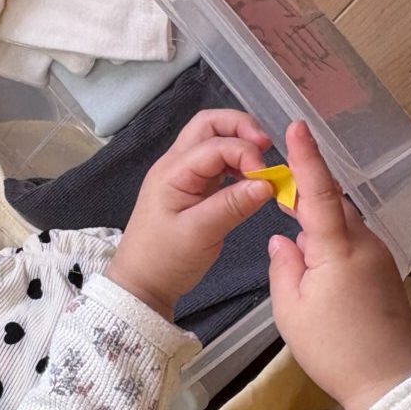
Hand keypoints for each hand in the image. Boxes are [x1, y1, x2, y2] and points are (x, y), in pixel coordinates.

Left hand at [108, 110, 275, 320]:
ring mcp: (184, 176)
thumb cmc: (164, 259)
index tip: (268, 176)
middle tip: (268, 147)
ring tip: (263, 165)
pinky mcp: (193, 189)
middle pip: (209, 125)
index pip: (215, 144)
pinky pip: (217, 164)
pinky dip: (237, 165)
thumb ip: (232, 205)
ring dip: (240, 145)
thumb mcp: (199, 234)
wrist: (142, 284)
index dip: (246, 152)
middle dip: (241, 129)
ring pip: (213, 141)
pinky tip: (252, 180)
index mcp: (172, 172)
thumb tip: (267, 183)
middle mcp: (176, 165)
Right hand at [268, 121, 410, 409]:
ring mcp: (380, 258)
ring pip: (344, 228)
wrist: (389, 383)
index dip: (307, 157)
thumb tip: (283, 239)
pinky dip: (334, 250)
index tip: (297, 126)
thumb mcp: (290, 309)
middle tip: (281, 212)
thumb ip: (284, 265)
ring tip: (301, 262)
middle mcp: (365, 244)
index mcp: (337, 248)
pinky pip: (354, 247)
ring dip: (320, 233)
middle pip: (333, 207)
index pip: (319, 191)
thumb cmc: (333, 348)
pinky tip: (320, 277)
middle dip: (306, 205)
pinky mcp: (386, 275)